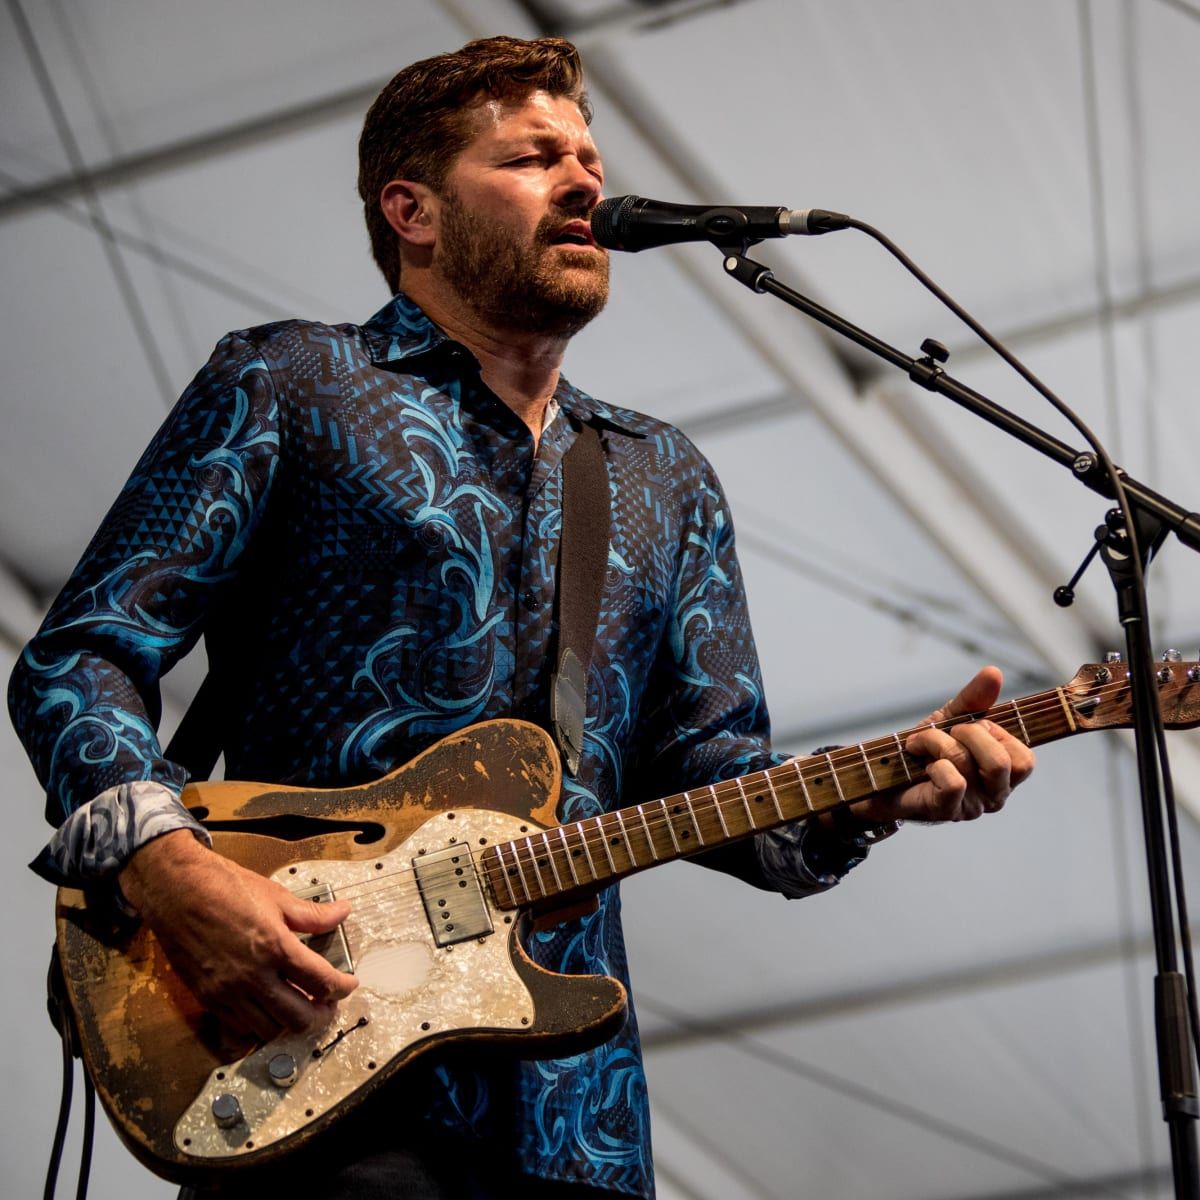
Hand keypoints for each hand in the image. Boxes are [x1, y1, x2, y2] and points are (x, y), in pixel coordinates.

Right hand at [118, 829, 357, 1039]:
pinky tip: (267, 1009)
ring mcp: (228, 991)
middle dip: (321, 1015)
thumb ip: (313, 914)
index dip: (343, 987)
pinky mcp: (208, 998)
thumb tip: (342, 913)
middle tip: (328, 1003)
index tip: (349, 984)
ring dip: (290, 1023)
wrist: (177, 890)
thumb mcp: (276, 896)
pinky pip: (239, 1027)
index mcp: (275, 946)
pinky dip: (259, 1025)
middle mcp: (253, 975)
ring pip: (269, 1029)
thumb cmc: (225, 887)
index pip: (321, 981)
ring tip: (299, 1006)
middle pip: (298, 1017)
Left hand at [842, 666, 1034, 826]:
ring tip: (920, 742)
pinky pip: (953, 783)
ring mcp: (972, 806)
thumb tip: (994, 672)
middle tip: (948, 731)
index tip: (972, 725)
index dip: (999, 734)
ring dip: (937, 742)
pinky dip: (934, 765)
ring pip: (968, 764)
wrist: (882, 774)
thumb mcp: (950, 719)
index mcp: (1004, 775)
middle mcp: (994, 794)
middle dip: (969, 734)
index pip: (1025, 759)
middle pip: (1002, 762)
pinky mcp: (946, 811)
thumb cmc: (924, 751)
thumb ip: (974, 699)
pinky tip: (922, 765)